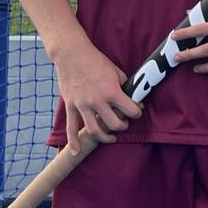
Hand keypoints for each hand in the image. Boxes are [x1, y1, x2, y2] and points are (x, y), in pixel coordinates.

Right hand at [51, 39, 142, 154]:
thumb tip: (133, 98)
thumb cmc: (96, 61)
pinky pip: (70, 127)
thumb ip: (124, 86)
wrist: (73, 54)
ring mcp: (82, 105)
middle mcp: (97, 101)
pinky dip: (72, 142)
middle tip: (124, 123)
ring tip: (111, 138)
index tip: (136, 112)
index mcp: (112, 92)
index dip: (136, 113)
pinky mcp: (71, 106)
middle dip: (122, 125)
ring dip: (104, 137)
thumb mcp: (117, 71)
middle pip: (114, 124)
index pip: (130, 110)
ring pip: (94, 130)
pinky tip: (75, 152)